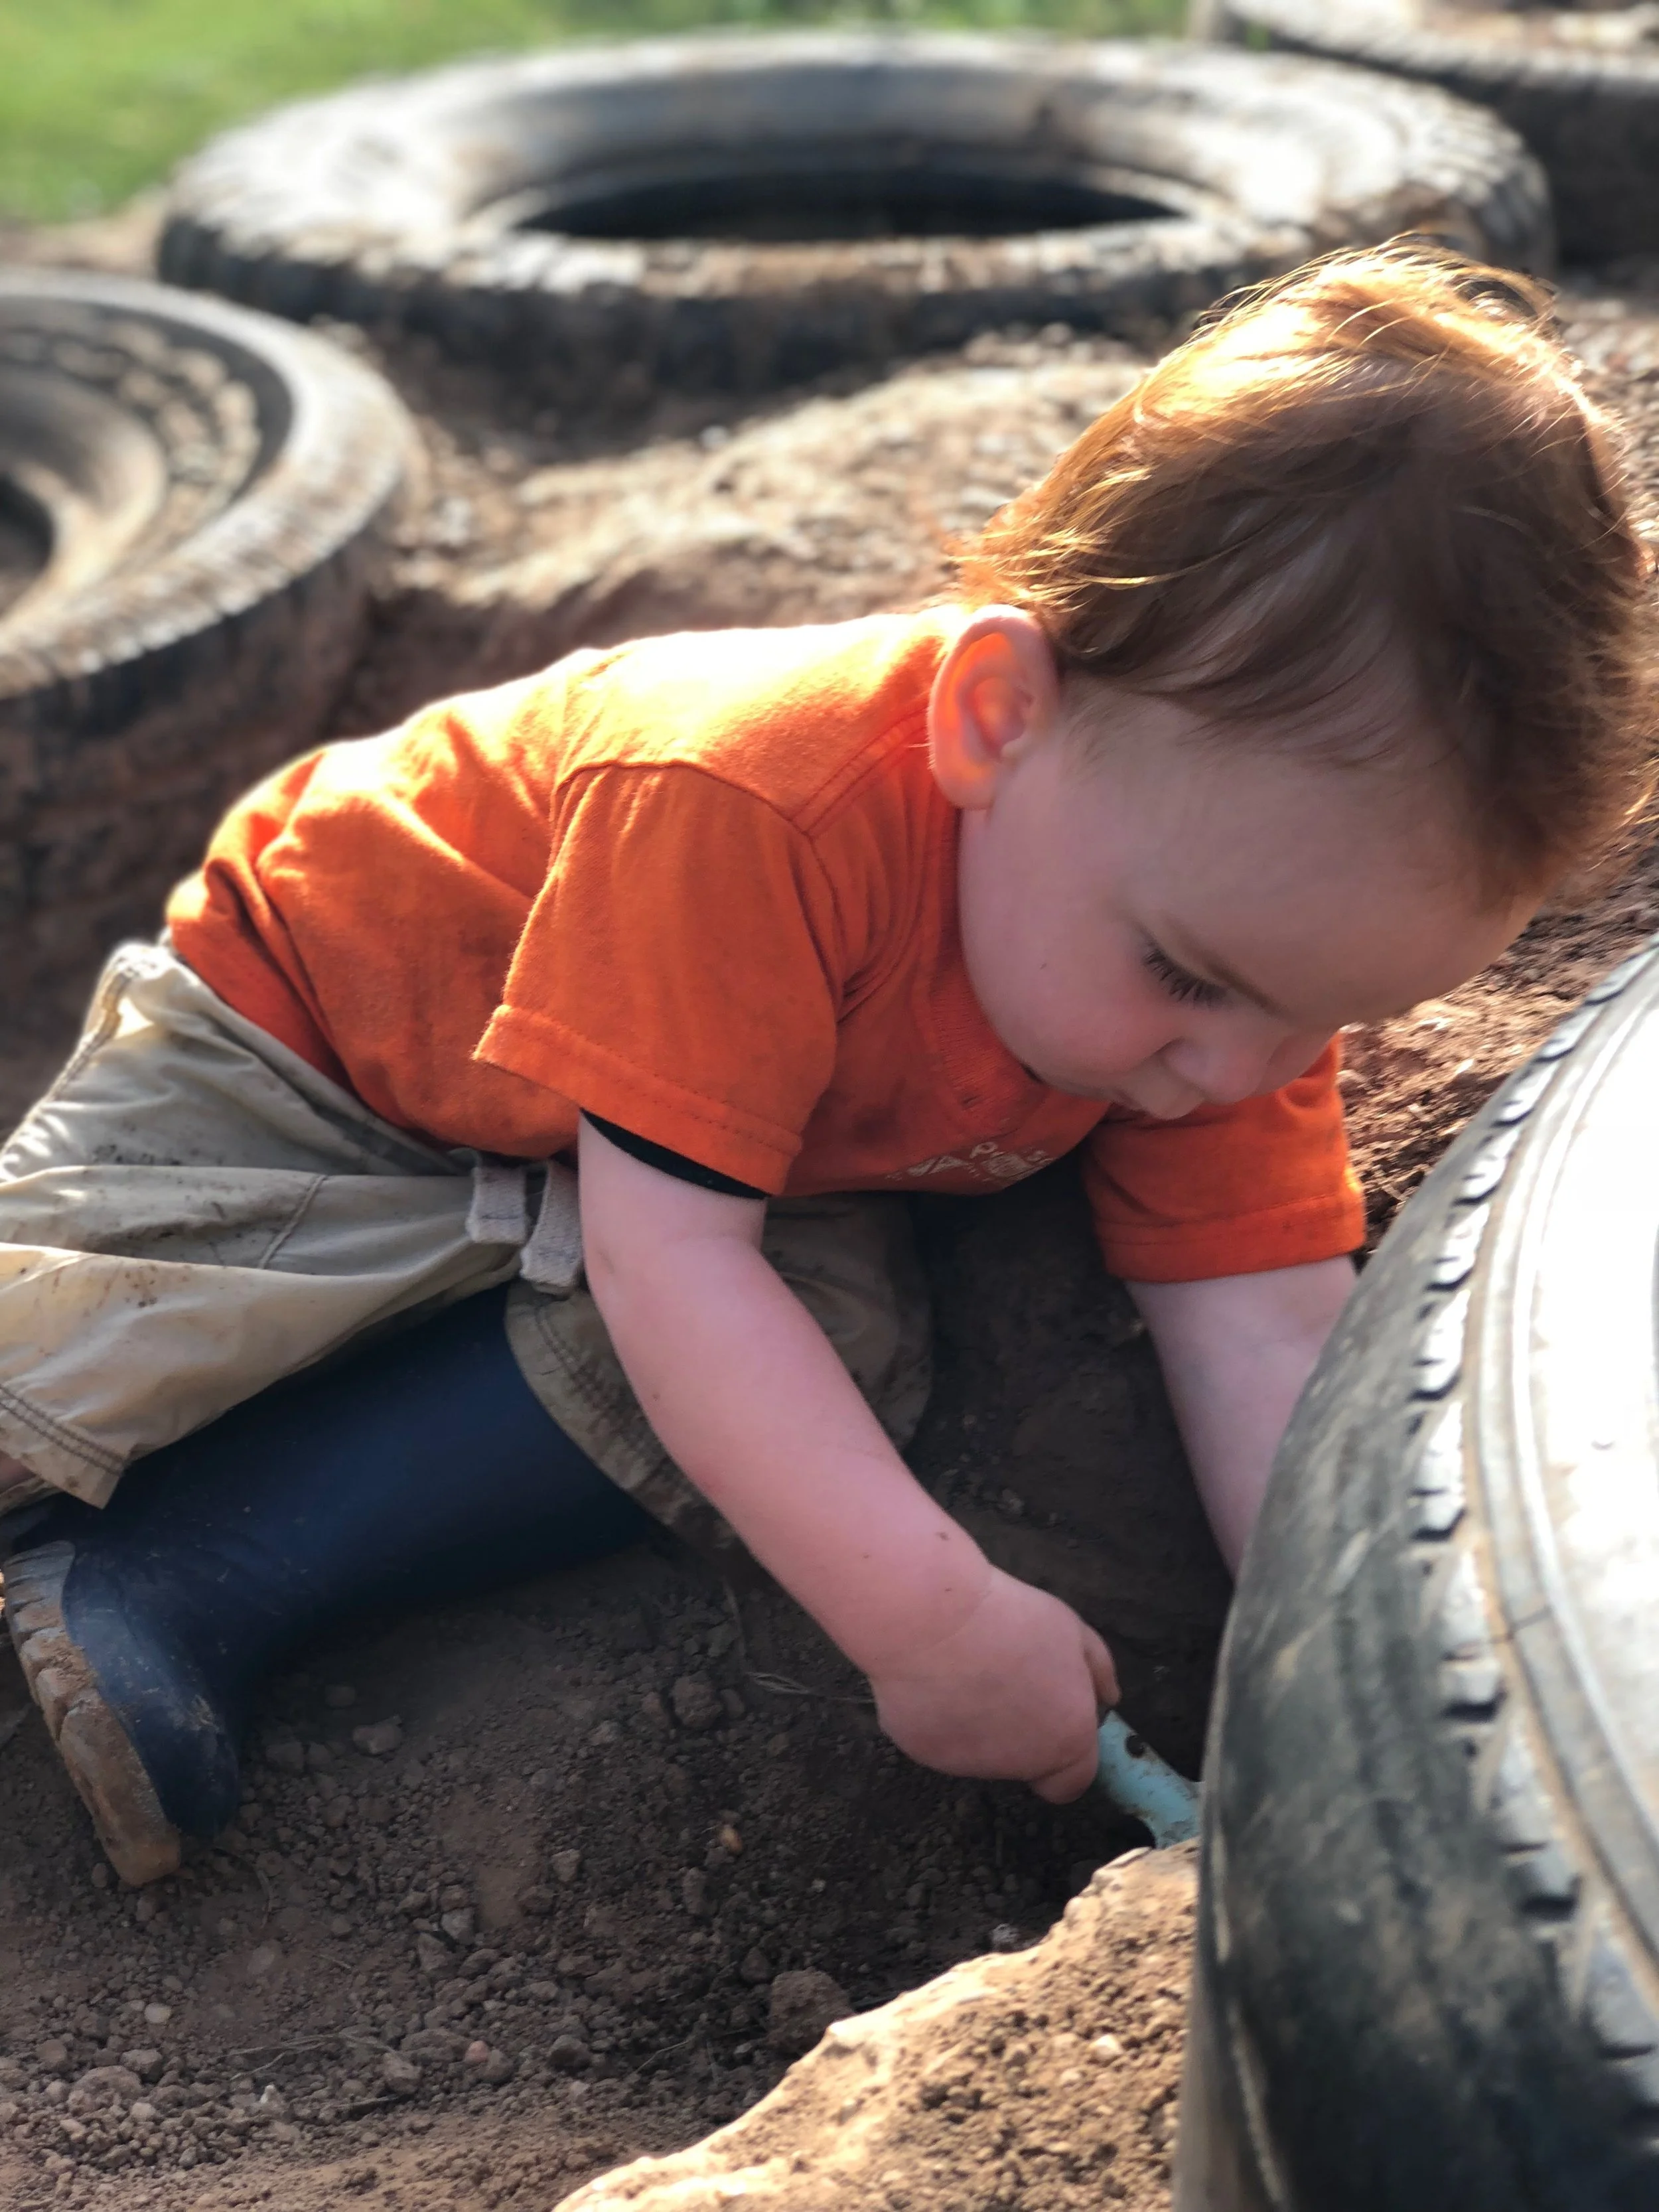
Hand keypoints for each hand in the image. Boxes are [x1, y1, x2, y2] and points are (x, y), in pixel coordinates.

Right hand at [866, 1567, 1117, 1802]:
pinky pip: (936, 1738)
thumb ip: (1097, 1670)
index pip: (1072, 1783)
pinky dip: (937, 1717)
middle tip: (1001, 1681)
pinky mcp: (923, 1753)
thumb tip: (1108, 1700)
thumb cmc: (1009, 1619)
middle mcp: (1020, 1764)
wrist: (930, 1620)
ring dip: (977, 1723)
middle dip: (1017, 1732)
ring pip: (978, 1752)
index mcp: (1065, 1740)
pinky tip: (932, 1678)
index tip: (1048, 1722)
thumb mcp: (1070, 1629)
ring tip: (962, 1670)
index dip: (1063, 1758)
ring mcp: (968, 1764)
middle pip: (1023, 1762)